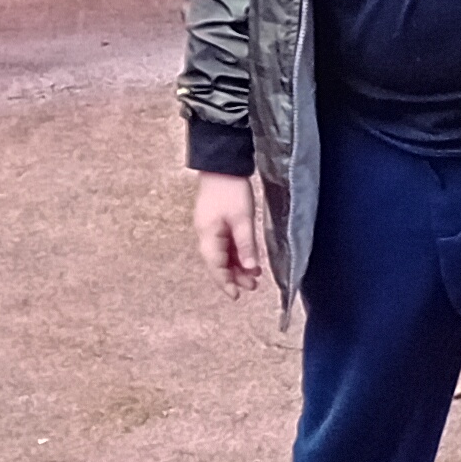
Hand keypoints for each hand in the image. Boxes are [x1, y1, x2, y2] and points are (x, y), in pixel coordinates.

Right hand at [193, 172, 263, 293]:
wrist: (222, 165)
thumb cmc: (231, 190)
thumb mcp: (243, 219)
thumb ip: (246, 245)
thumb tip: (250, 269)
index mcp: (208, 236)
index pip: (216, 266)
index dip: (226, 282)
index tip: (236, 296)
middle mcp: (206, 235)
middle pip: (219, 263)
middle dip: (235, 276)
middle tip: (253, 286)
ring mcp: (210, 229)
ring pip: (223, 254)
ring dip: (237, 266)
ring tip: (255, 276)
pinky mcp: (216, 222)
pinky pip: (225, 244)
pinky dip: (237, 254)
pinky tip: (248, 260)